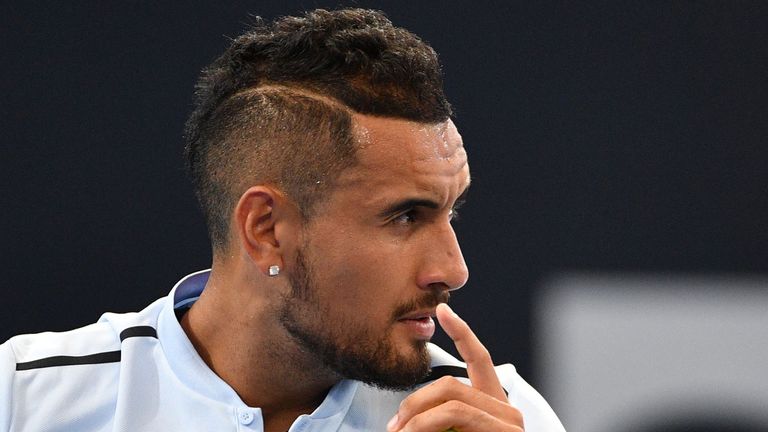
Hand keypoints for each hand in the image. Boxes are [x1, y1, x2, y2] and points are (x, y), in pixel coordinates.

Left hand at [386, 304, 523, 431]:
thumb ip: (436, 421)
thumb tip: (401, 423)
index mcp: (494, 409)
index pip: (479, 360)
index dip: (462, 332)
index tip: (443, 309)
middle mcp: (507, 411)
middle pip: (451, 384)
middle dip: (415, 402)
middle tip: (393, 426)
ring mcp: (511, 422)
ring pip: (450, 397)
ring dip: (416, 418)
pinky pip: (455, 413)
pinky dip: (425, 423)